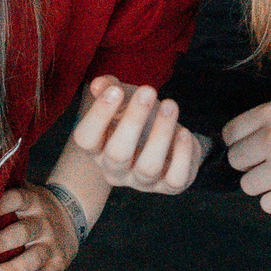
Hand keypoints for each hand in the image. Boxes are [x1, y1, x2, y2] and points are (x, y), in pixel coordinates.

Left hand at [0, 184, 78, 270]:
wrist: (73, 212)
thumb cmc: (34, 206)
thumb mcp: (25, 191)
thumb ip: (2, 191)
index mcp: (31, 201)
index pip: (16, 199)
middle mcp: (42, 222)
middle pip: (22, 232)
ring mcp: (52, 243)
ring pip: (33, 258)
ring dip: (12, 269)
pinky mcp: (59, 262)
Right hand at [68, 77, 204, 194]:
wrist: (167, 140)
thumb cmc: (138, 117)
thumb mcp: (122, 98)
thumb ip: (108, 88)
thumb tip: (99, 85)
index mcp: (97, 149)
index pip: (86, 139)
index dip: (98, 115)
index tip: (116, 90)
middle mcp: (115, 170)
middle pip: (117, 153)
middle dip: (133, 120)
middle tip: (148, 90)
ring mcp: (142, 182)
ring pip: (148, 167)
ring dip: (161, 133)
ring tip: (170, 105)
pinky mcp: (169, 186)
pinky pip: (175, 178)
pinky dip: (182, 155)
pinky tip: (184, 132)